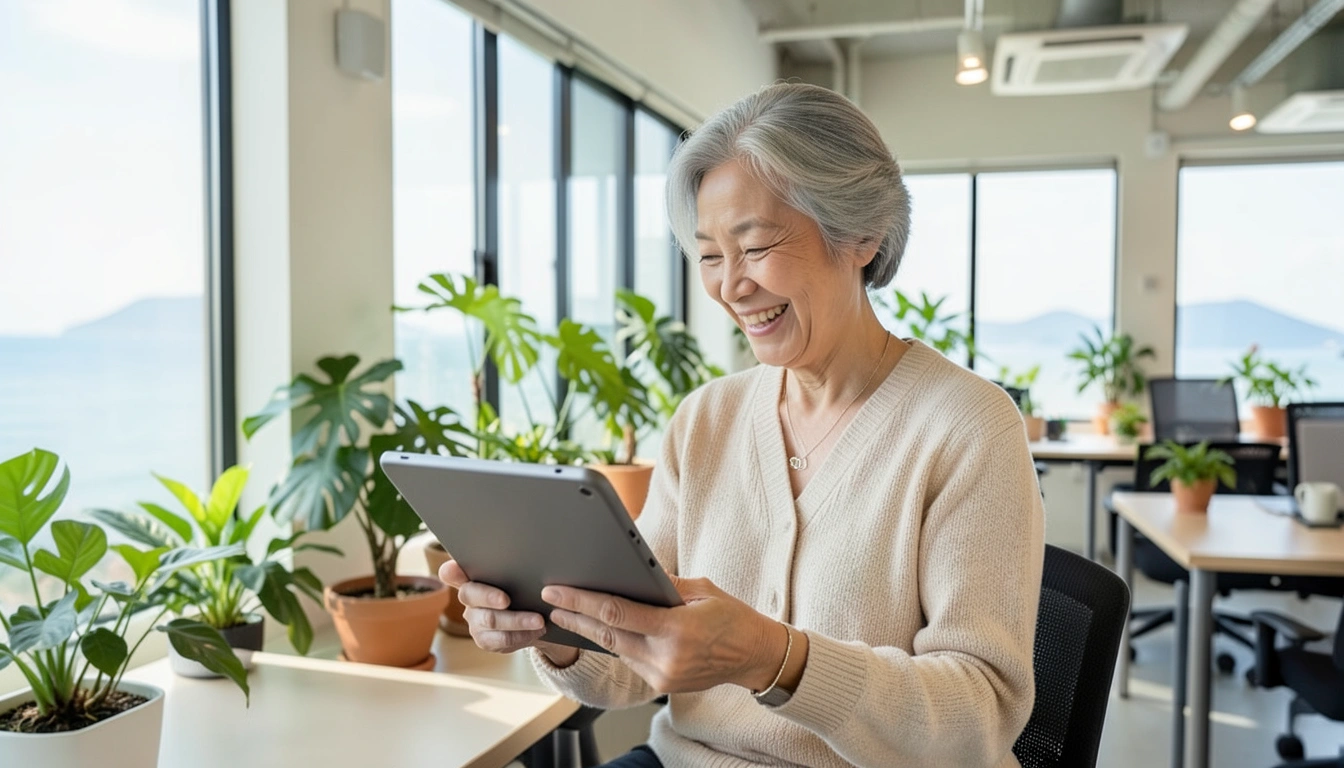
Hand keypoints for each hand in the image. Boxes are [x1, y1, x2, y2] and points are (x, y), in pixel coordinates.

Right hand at [438, 561, 578, 666]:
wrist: (535, 614)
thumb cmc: (524, 586)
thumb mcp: (520, 573)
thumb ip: (513, 564)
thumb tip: (529, 547)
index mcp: (472, 576)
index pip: (450, 572)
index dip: (451, 571)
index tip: (455, 568)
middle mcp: (468, 598)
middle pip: (469, 595)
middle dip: (489, 597)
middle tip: (507, 600)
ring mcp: (475, 620)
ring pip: (490, 620)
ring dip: (517, 620)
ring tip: (539, 620)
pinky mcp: (485, 639)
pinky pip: (501, 639)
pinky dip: (522, 635)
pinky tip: (538, 630)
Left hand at [542, 574, 787, 693]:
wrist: (755, 657)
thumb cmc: (733, 618)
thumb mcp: (702, 590)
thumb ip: (665, 585)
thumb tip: (631, 569)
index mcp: (677, 630)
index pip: (617, 614)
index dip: (582, 602)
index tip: (558, 591)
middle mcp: (666, 658)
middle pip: (607, 634)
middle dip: (575, 616)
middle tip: (549, 600)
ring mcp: (662, 675)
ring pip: (614, 648)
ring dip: (587, 631)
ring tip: (563, 613)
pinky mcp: (661, 683)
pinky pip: (628, 658)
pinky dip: (611, 642)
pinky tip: (594, 629)